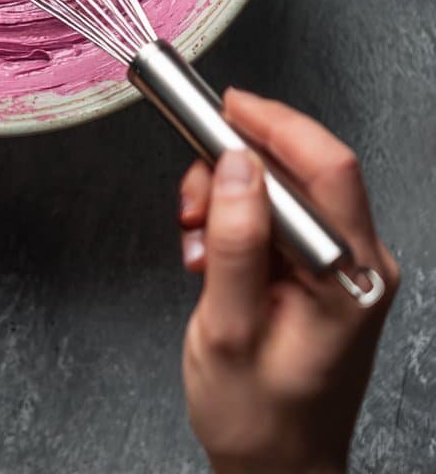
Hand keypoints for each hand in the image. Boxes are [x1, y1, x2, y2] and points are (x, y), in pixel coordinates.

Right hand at [178, 89, 398, 473]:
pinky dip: (232, 221)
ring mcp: (337, 263)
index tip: (225, 108)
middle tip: (191, 205)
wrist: (274, 469)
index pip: (329, 167)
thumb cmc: (258, 418)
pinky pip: (273, 214)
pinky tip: (209, 256)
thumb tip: (234, 164)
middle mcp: (355, 260)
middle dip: (234, 171)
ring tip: (196, 246)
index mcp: (351, 275)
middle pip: (300, 169)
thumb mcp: (229, 332)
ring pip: (279, 188)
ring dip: (225, 199)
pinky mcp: (315, 267)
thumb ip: (235, 244)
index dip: (276, 124)